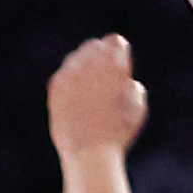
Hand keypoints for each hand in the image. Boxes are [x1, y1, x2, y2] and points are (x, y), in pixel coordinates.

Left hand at [47, 36, 149, 158]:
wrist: (89, 149)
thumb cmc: (118, 131)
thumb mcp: (136, 107)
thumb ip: (131, 86)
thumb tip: (125, 80)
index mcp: (114, 67)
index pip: (115, 43)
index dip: (118, 48)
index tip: (119, 54)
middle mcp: (91, 67)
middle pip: (93, 47)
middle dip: (99, 54)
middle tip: (103, 64)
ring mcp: (71, 75)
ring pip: (76, 58)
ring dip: (84, 65)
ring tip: (91, 80)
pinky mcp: (56, 86)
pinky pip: (64, 74)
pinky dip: (71, 78)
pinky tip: (77, 90)